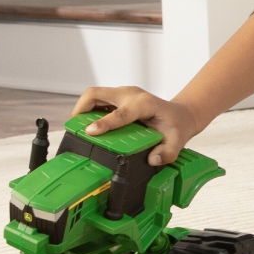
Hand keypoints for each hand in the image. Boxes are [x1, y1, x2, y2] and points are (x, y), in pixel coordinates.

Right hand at [70, 86, 201, 165]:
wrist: (179, 114)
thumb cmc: (176, 126)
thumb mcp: (177, 141)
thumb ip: (168, 152)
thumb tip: (153, 159)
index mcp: (144, 104)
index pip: (120, 113)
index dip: (104, 122)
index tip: (90, 132)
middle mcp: (131, 94)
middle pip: (97, 93)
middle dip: (81, 108)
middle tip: (73, 127)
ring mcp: (123, 93)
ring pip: (94, 94)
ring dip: (82, 109)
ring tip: (76, 127)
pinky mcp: (118, 97)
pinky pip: (98, 100)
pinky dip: (88, 110)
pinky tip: (87, 125)